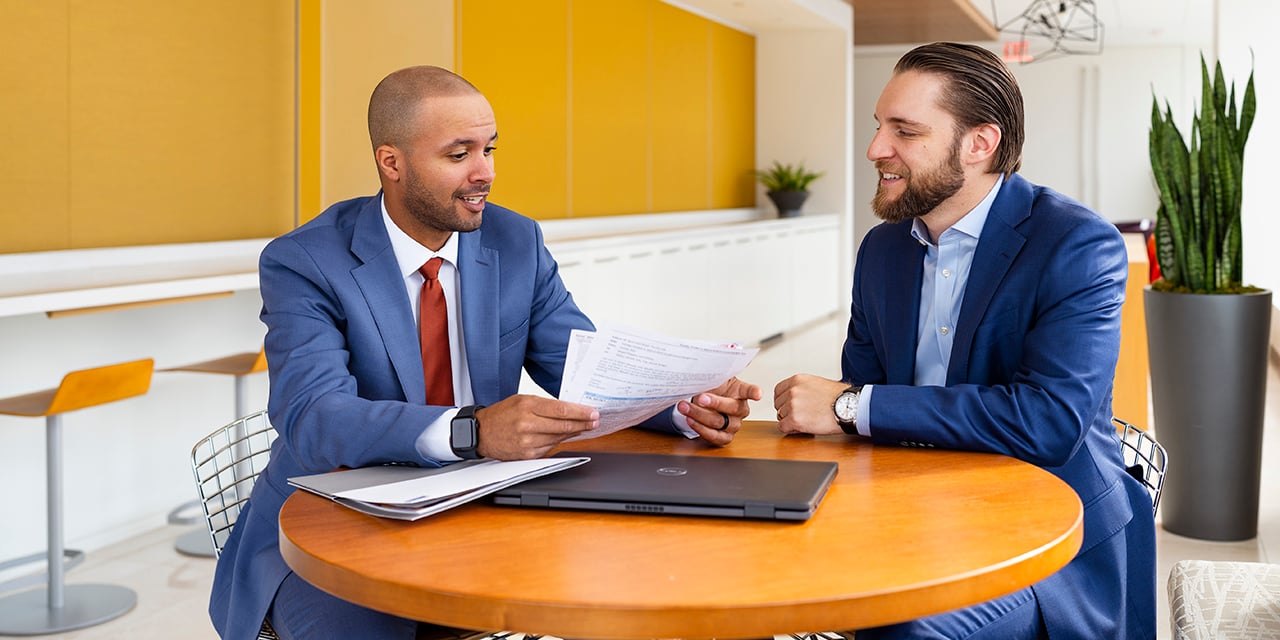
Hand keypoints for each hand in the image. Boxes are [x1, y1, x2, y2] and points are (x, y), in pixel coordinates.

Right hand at [474, 395, 598, 459]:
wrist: (480, 433)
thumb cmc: (502, 414)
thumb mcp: (521, 400)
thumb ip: (544, 405)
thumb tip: (568, 410)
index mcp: (527, 406)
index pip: (561, 410)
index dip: (580, 413)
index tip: (593, 413)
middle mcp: (527, 424)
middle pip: (563, 425)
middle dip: (583, 424)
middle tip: (595, 422)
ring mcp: (527, 441)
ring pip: (559, 438)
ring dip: (573, 433)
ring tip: (583, 428)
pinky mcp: (527, 455)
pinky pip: (550, 448)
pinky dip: (559, 441)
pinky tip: (565, 436)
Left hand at [676, 376, 762, 445]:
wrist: (702, 402)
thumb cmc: (711, 388)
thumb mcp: (713, 377)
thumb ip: (713, 372)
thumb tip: (707, 360)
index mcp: (741, 392)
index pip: (750, 391)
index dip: (754, 392)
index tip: (757, 394)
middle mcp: (741, 410)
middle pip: (732, 408)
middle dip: (715, 403)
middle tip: (701, 397)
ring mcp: (734, 425)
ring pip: (719, 423)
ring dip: (699, 415)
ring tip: (685, 407)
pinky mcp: (724, 437)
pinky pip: (714, 436)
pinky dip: (700, 428)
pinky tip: (690, 420)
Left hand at [773, 374, 848, 435]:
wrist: (850, 407)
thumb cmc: (840, 397)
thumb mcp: (817, 383)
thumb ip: (803, 388)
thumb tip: (794, 397)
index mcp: (797, 380)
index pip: (778, 391)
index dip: (784, 401)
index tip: (789, 406)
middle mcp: (793, 390)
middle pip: (778, 405)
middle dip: (787, 411)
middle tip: (801, 415)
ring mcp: (792, 405)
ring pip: (780, 416)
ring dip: (790, 421)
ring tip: (806, 421)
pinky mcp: (795, 420)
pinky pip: (783, 427)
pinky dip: (791, 430)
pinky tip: (802, 428)